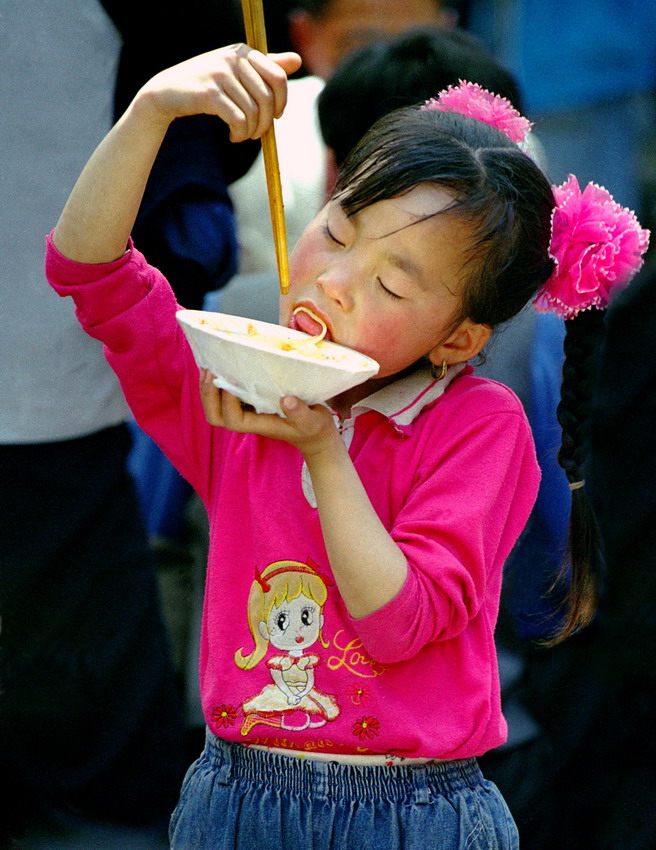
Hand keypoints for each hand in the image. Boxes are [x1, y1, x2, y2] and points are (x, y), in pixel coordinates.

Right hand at [138, 44, 301, 140]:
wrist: (167, 92)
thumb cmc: (208, 84)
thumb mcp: (237, 72)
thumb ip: (266, 66)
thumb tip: (297, 60)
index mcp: (244, 52)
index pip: (278, 77)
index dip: (282, 102)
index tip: (275, 116)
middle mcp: (233, 59)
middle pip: (267, 98)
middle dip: (265, 123)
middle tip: (256, 134)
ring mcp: (221, 75)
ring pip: (252, 112)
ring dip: (250, 132)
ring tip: (242, 136)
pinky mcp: (209, 93)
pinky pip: (238, 120)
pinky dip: (239, 133)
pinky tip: (233, 136)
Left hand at [199, 369, 340, 457]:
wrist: (315, 435)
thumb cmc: (313, 429)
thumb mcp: (312, 421)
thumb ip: (300, 413)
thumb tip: (286, 399)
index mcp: (259, 425)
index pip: (233, 419)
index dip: (227, 403)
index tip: (230, 383)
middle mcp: (247, 419)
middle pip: (216, 416)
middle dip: (209, 395)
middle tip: (210, 371)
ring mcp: (246, 412)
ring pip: (216, 406)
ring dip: (209, 388)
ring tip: (208, 367)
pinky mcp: (248, 403)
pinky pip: (224, 396)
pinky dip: (217, 383)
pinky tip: (218, 367)